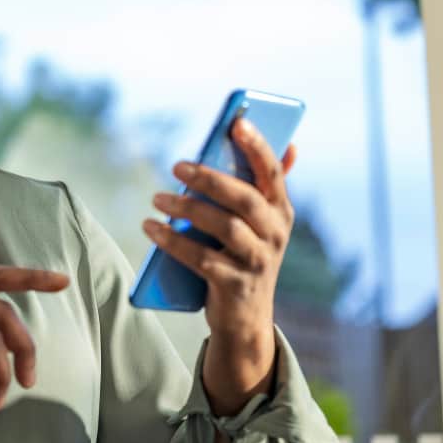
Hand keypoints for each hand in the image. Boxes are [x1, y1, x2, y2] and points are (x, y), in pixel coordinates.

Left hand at [141, 117, 296, 339]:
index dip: (257, 146)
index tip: (236, 124)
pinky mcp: (234, 285)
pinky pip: (202, 258)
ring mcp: (257, 261)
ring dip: (187, 209)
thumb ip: (266, 186)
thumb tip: (291, 145)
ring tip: (156, 199)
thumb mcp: (262, 224)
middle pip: (244, 198)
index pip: (272, 172)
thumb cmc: (246, 256)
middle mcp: (275, 234)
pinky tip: (151, 228)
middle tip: (177, 166)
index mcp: (281, 211)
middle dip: (210, 178)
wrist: (246, 319)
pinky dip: (173, 242)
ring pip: (224, 227)